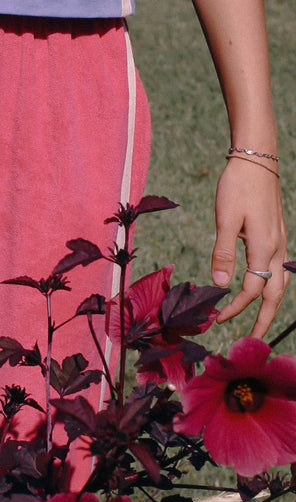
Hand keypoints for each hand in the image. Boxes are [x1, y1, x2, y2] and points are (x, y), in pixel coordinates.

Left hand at [211, 157, 286, 336]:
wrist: (257, 160)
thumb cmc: (238, 186)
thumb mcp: (225, 218)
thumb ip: (223, 252)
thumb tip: (220, 283)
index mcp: (264, 247)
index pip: (252, 289)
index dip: (236, 307)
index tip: (219, 318)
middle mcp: (276, 248)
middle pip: (276, 294)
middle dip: (264, 319)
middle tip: (252, 341)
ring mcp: (280, 242)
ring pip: (281, 283)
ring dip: (271, 305)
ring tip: (259, 322)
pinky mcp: (276, 236)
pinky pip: (279, 270)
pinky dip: (272, 286)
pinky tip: (262, 290)